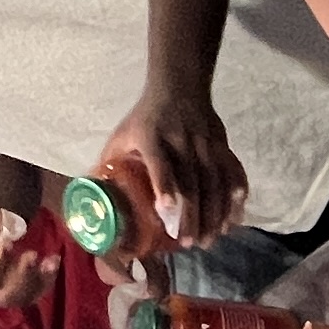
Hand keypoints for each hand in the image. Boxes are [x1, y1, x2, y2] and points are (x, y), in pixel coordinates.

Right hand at [0, 214, 57, 308]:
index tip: (7, 241)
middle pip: (5, 296)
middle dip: (23, 277)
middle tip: (33, 254)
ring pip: (21, 298)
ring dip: (40, 281)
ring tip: (52, 259)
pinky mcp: (9, 292)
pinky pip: (29, 294)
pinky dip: (44, 280)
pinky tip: (53, 261)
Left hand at [105, 97, 246, 246]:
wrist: (179, 85)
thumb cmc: (146, 117)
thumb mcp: (124, 133)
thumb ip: (111, 161)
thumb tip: (91, 195)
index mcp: (152, 137)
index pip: (159, 162)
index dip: (164, 185)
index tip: (167, 210)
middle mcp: (181, 140)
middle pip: (191, 181)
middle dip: (192, 215)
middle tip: (189, 243)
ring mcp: (205, 142)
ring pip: (215, 181)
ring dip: (215, 213)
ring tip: (211, 238)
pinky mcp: (222, 143)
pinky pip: (233, 170)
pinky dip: (237, 193)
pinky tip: (236, 216)